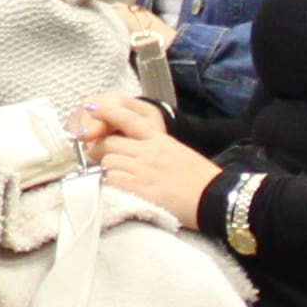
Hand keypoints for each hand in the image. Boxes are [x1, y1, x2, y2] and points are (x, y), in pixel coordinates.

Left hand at [70, 98, 214, 231]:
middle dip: (103, 151)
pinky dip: (111, 185)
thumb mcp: (178, 153)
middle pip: (110, 143)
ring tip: (120, 181)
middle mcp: (148, 150)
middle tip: (103, 161)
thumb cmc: (200, 180)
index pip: (129, 119)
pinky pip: (111, 180)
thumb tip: (137, 152)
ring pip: (108, 162)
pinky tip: (121, 191)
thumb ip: (156, 148)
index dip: (108, 112)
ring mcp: (142, 168)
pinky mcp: (138, 187)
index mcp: (159, 139)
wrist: (213, 198)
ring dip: (109, 170)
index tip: (92, 108)